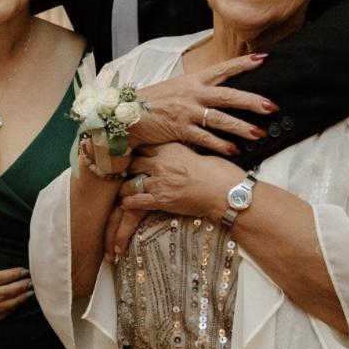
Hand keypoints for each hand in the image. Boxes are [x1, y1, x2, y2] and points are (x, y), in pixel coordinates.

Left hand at [116, 145, 242, 230]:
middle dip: (128, 168)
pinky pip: (136, 200)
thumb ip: (181, 153)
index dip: (136, 149)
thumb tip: (178, 156)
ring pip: (131, 183)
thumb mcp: (198, 153)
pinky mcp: (160, 200)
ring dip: (125, 187)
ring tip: (121, 189)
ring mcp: (159, 182)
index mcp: (170, 147)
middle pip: (134, 163)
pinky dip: (128, 202)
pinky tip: (124, 203)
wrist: (226, 192)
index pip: (144, 145)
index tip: (130, 152)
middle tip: (122, 172)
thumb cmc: (220, 173)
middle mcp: (161, 162)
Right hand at [128, 57, 276, 155]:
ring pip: (221, 119)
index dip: (244, 64)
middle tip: (272, 107)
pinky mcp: (180, 129)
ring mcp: (187, 112)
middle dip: (253, 101)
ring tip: (260, 134)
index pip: (223, 69)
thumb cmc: (151, 102)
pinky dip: (221, 145)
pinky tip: (234, 150)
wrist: (127, 113)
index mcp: (193, 80)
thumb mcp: (175, 88)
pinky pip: (205, 138)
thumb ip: (196, 89)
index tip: (264, 58)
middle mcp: (193, 93)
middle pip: (229, 96)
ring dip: (242, 127)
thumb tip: (215, 91)